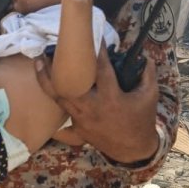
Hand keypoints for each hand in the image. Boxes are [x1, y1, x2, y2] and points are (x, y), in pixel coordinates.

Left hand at [35, 45, 159, 162]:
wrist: (133, 150)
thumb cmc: (142, 120)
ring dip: (46, 79)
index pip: (101, 70)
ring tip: (38, 62)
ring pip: (58, 98)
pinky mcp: (77, 129)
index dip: (98, 52)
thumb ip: (148, 74)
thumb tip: (145, 55)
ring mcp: (82, 119)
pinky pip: (59, 116)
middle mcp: (92, 108)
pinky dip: (51, 103)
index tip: (93, 37)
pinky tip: (38, 93)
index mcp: (111, 98)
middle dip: (58, 65)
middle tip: (50, 47)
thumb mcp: (150, 96)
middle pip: (69, 84)